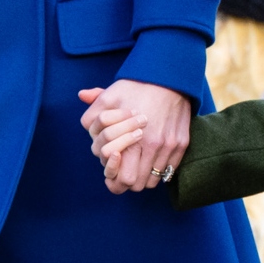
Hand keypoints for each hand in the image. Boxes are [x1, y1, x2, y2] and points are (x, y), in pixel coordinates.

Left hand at [77, 81, 191, 192]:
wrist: (170, 78)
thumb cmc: (137, 87)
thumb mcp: (110, 95)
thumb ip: (93, 109)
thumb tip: (82, 99)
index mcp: (131, 140)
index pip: (122, 180)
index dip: (114, 179)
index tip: (112, 170)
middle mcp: (152, 146)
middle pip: (137, 184)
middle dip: (127, 180)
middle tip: (124, 170)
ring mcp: (169, 146)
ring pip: (154, 181)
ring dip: (144, 176)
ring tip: (138, 165)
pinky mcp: (181, 143)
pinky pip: (169, 171)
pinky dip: (160, 170)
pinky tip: (152, 159)